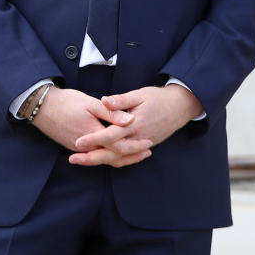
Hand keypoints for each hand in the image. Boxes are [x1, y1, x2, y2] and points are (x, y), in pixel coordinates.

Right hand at [30, 87, 150, 166]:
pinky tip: (117, 149)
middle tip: (148, 151)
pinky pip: (96, 155)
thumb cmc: (66, 102)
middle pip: (113, 157)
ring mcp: (80, 149)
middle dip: (132, 156)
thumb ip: (111, 112)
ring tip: (138, 153)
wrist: (42, 107)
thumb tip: (130, 119)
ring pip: (105, 159)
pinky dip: (110, 155)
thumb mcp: (90, 103)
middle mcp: (87, 147)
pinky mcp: (76, 147)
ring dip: (122, 157)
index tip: (148, 142)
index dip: (135, 145)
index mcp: (93, 135)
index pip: (118, 147)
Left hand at [69, 84, 202, 166]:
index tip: (78, 142)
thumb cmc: (158, 98)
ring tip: (82, 160)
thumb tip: (103, 101)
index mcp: (135, 124)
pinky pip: (128, 157)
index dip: (94, 139)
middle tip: (73, 158)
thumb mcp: (139, 94)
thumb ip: (120, 101)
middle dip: (92, 157)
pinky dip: (114, 160)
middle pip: (113, 153)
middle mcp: (138, 138)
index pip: (111, 135)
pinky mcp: (145, 146)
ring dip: (100, 160)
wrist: (180, 107)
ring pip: (119, 158)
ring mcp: (143, 144)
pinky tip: (101, 159)